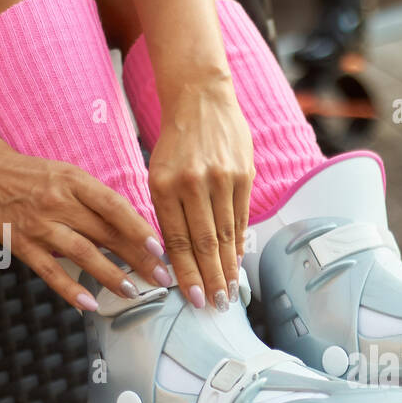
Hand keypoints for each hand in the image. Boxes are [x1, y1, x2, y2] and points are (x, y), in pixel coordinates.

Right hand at [0, 149, 169, 310]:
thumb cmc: (36, 176)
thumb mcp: (70, 175)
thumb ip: (99, 200)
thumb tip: (137, 229)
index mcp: (75, 181)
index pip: (114, 207)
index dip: (139, 229)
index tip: (160, 248)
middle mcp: (59, 203)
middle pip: (105, 234)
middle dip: (137, 258)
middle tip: (160, 277)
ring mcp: (40, 226)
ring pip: (82, 254)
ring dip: (110, 275)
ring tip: (133, 292)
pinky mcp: (23, 245)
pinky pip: (50, 271)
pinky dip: (70, 289)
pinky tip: (89, 304)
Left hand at [148, 76, 254, 310]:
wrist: (201, 97)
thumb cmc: (176, 140)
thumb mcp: (159, 171)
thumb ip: (168, 211)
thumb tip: (180, 256)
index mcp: (165, 184)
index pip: (177, 240)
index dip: (186, 273)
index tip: (192, 298)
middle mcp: (193, 183)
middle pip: (204, 243)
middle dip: (210, 279)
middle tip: (216, 305)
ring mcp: (221, 178)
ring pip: (226, 234)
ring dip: (228, 267)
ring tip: (231, 291)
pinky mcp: (243, 174)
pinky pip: (241, 217)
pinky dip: (240, 243)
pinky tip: (239, 262)